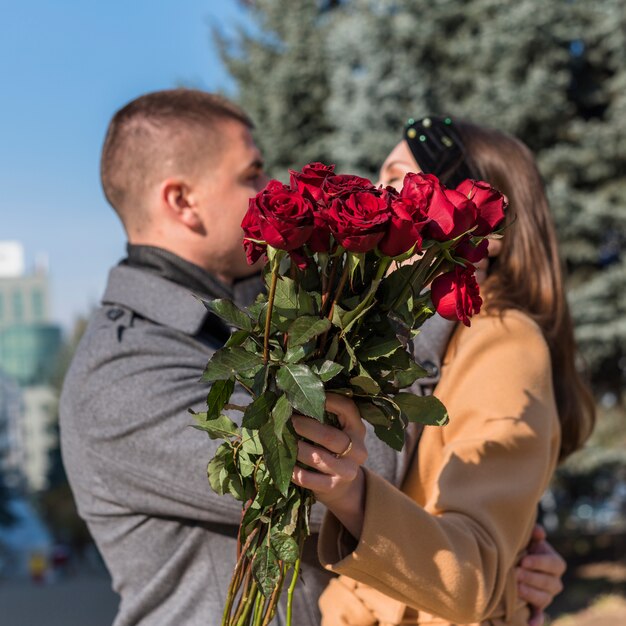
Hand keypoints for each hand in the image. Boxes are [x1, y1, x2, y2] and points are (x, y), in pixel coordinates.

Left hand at [291, 393, 367, 538]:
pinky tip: (284, 463)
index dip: (327, 400)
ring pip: (317, 457)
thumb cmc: (334, 450)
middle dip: (304, 426)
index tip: (306, 395)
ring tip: (281, 439)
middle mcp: (357, 450)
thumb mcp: (339, 431)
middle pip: (329, 436)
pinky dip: (293, 470)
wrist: (343, 487)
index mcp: (358, 429)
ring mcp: (347, 471)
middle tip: (285, 420)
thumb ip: (326, 416)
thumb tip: (293, 398)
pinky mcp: (333, 487)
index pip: (347, 408)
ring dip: (296, 447)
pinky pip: (308, 478)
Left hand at [517, 524, 565, 625]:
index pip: (555, 565)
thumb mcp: (528, 538)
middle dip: (532, 578)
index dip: (540, 563)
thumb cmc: (522, 545)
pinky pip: (539, 615)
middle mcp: (554, 581)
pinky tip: (530, 625)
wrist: (513, 559)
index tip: (524, 561)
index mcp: (555, 563)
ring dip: (531, 594)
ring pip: (545, 598)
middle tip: (516, 573)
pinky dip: (536, 621)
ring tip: (517, 588)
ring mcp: (546, 596)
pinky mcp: (536, 607)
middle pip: (550, 583)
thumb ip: (533, 534)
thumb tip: (538, 532)